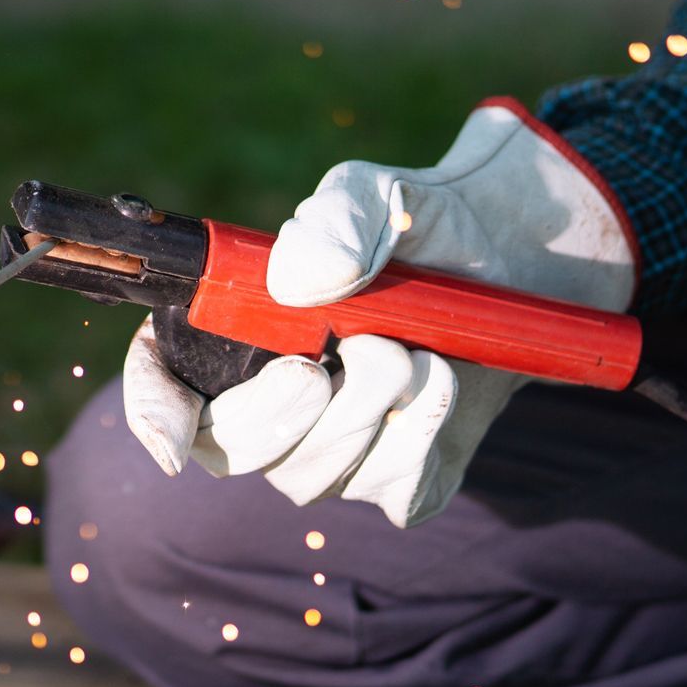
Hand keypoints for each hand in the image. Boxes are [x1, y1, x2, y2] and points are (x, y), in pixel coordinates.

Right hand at [122, 99, 637, 526]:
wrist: (531, 262)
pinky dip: (421, 438)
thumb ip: (336, 216)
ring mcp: (338, 448)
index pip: (163, 386)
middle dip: (282, 415)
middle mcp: (274, 401)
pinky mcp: (405, 478)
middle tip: (333, 361)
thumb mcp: (383, 195)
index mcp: (236, 333)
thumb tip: (298, 281)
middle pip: (234, 451)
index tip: (176, 437)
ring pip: (313, 479)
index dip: (155, 415)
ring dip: (366, 415)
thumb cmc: (432, 224)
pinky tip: (445, 383)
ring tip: (414, 349)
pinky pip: (391, 492)